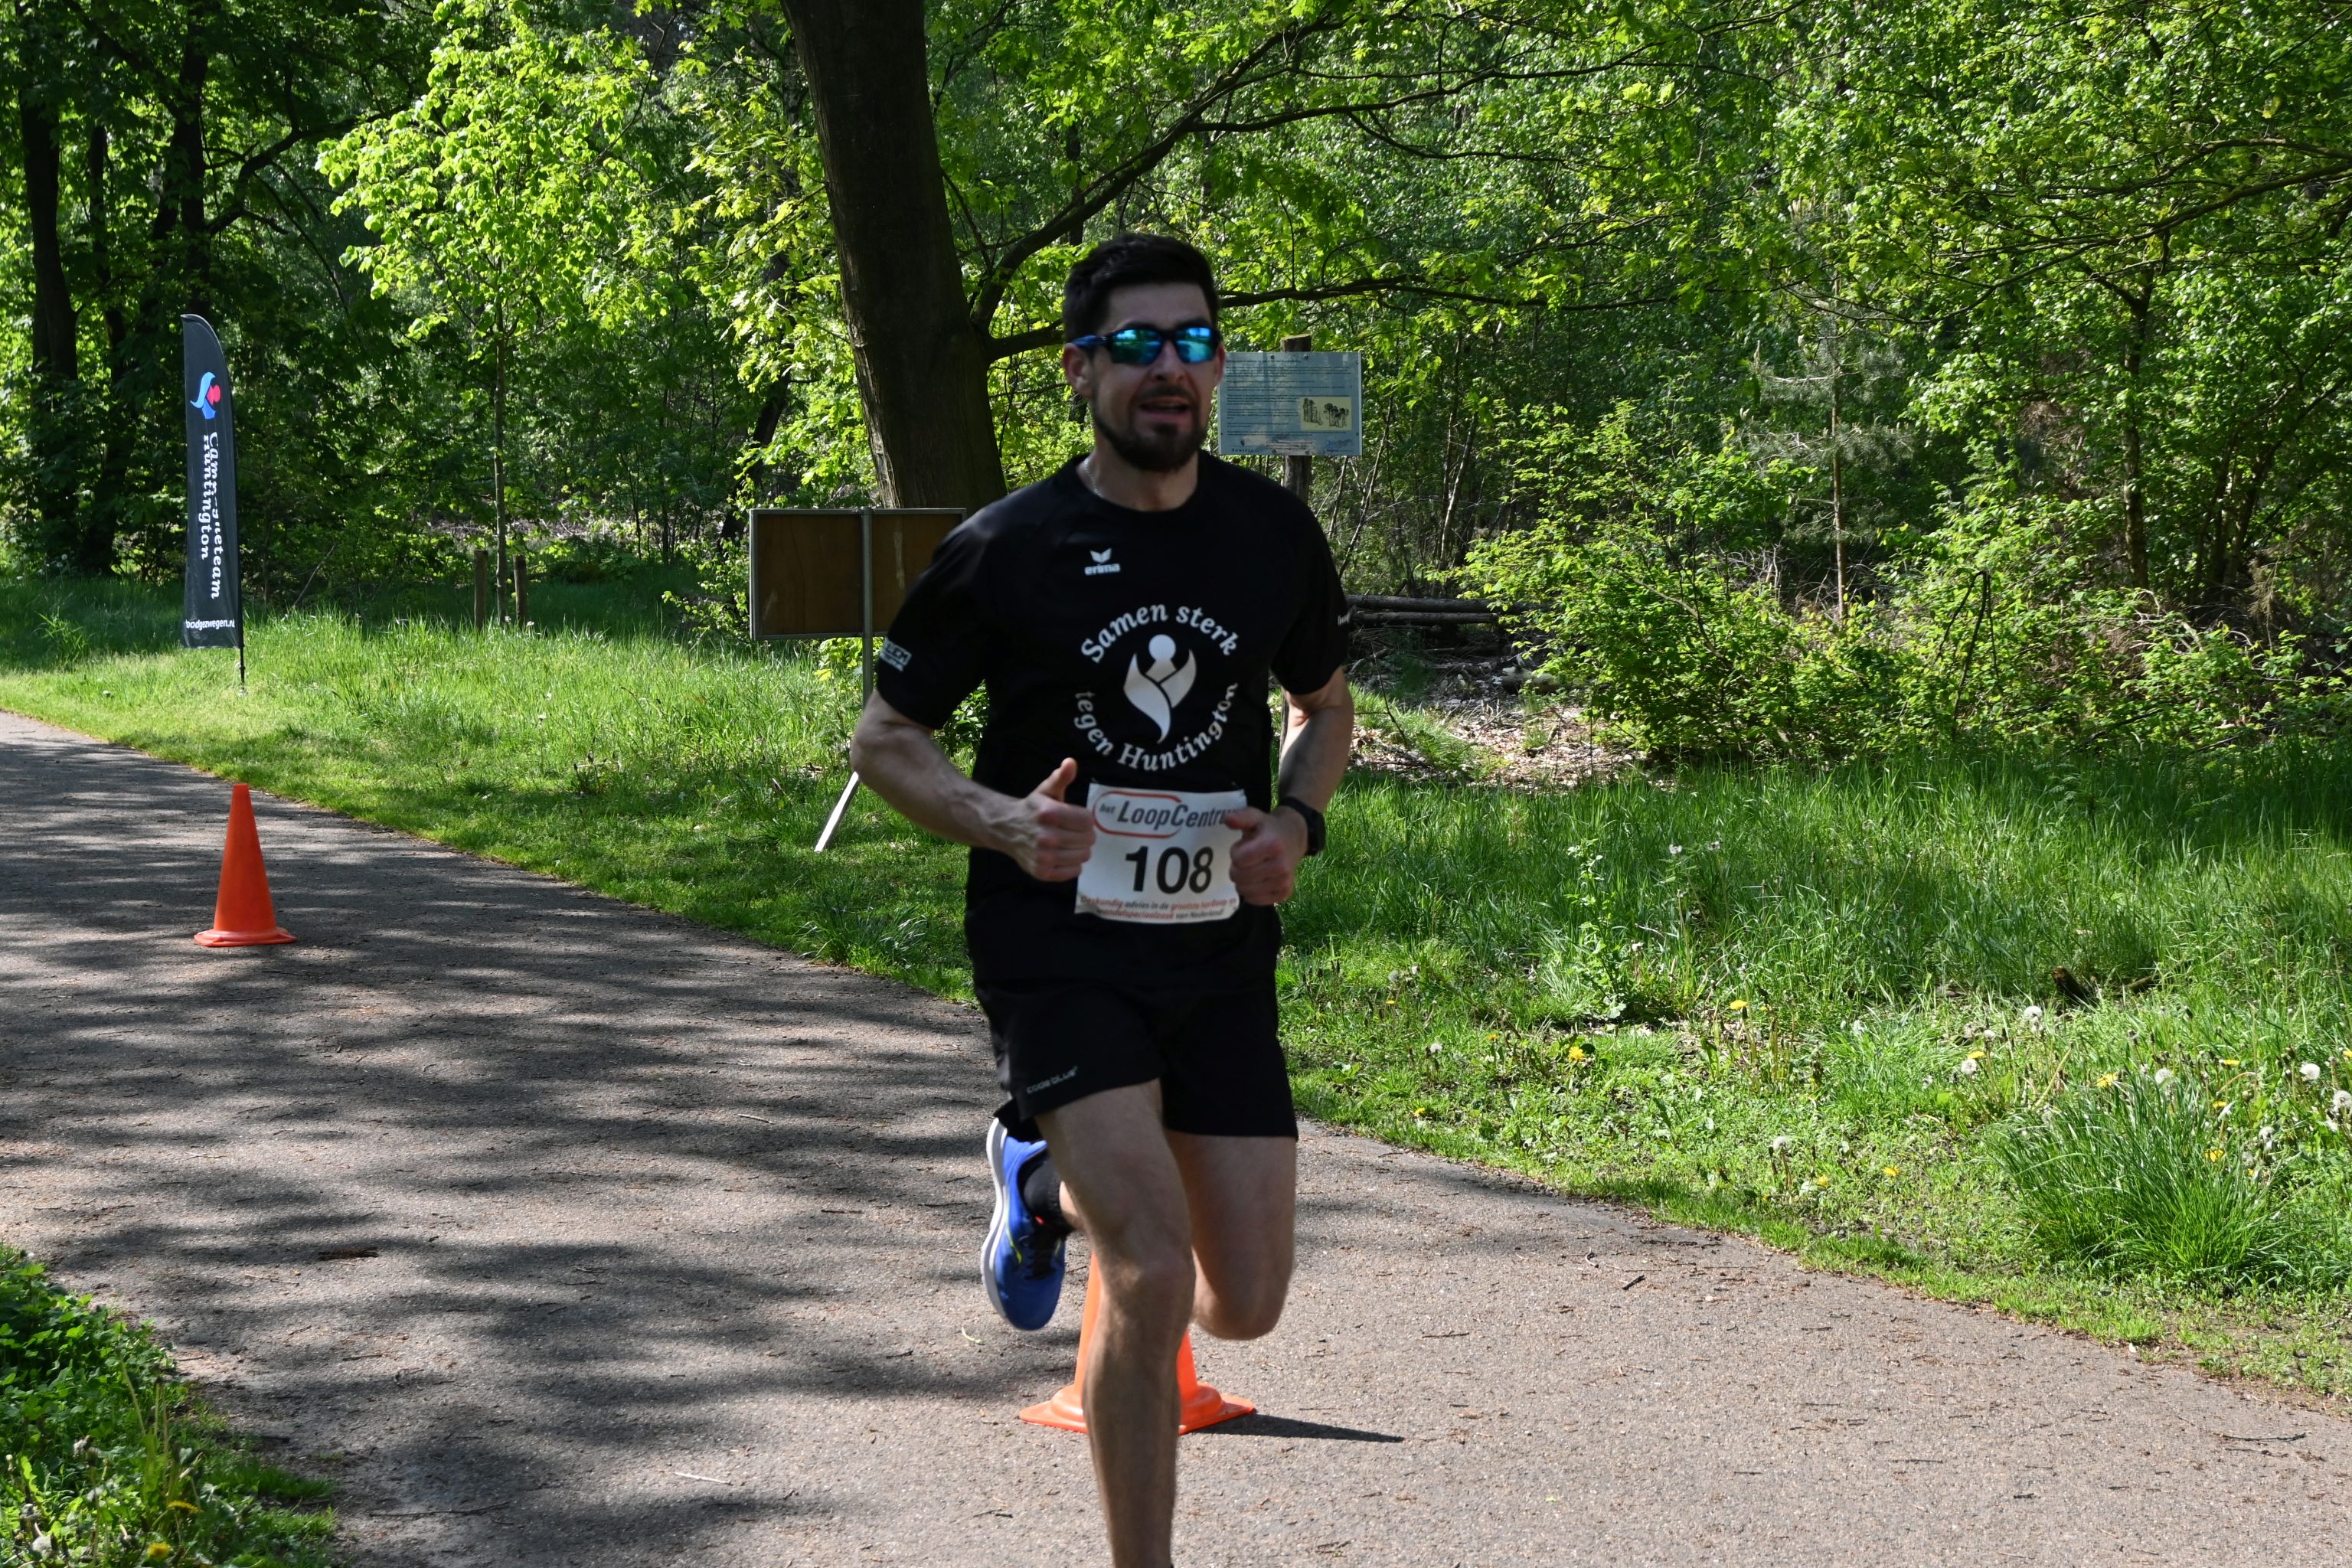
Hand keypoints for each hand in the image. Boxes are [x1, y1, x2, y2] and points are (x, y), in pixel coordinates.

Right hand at [996, 758, 1095, 881]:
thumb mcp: (1046, 790)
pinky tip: (1064, 855)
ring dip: (1080, 849)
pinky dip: (1073, 865)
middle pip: (1087, 839)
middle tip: (1073, 831)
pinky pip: (1073, 872)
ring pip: (1083, 856)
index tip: (1077, 818)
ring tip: (1069, 842)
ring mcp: (1044, 857)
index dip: (1085, 819)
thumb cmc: (1032, 808)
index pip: (1088, 821)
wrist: (1005, 828)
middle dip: (1084, 834)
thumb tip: (1071, 762)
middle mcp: (1046, 837)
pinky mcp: (1042, 872)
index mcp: (1049, 813)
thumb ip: (1061, 777)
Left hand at [1225, 805, 1308, 905]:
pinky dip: (1251, 891)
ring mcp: (1284, 882)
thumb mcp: (1255, 816)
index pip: (1238, 859)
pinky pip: (1254, 900)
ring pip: (1244, 891)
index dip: (1236, 852)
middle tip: (1248, 858)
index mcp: (1273, 845)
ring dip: (1243, 880)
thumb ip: (1241, 817)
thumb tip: (1227, 819)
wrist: (1294, 837)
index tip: (1245, 846)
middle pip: (1239, 877)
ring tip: (1254, 866)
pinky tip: (1259, 878)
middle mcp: (1281, 866)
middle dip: (1237, 867)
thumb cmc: (1269, 828)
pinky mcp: (1284, 893)